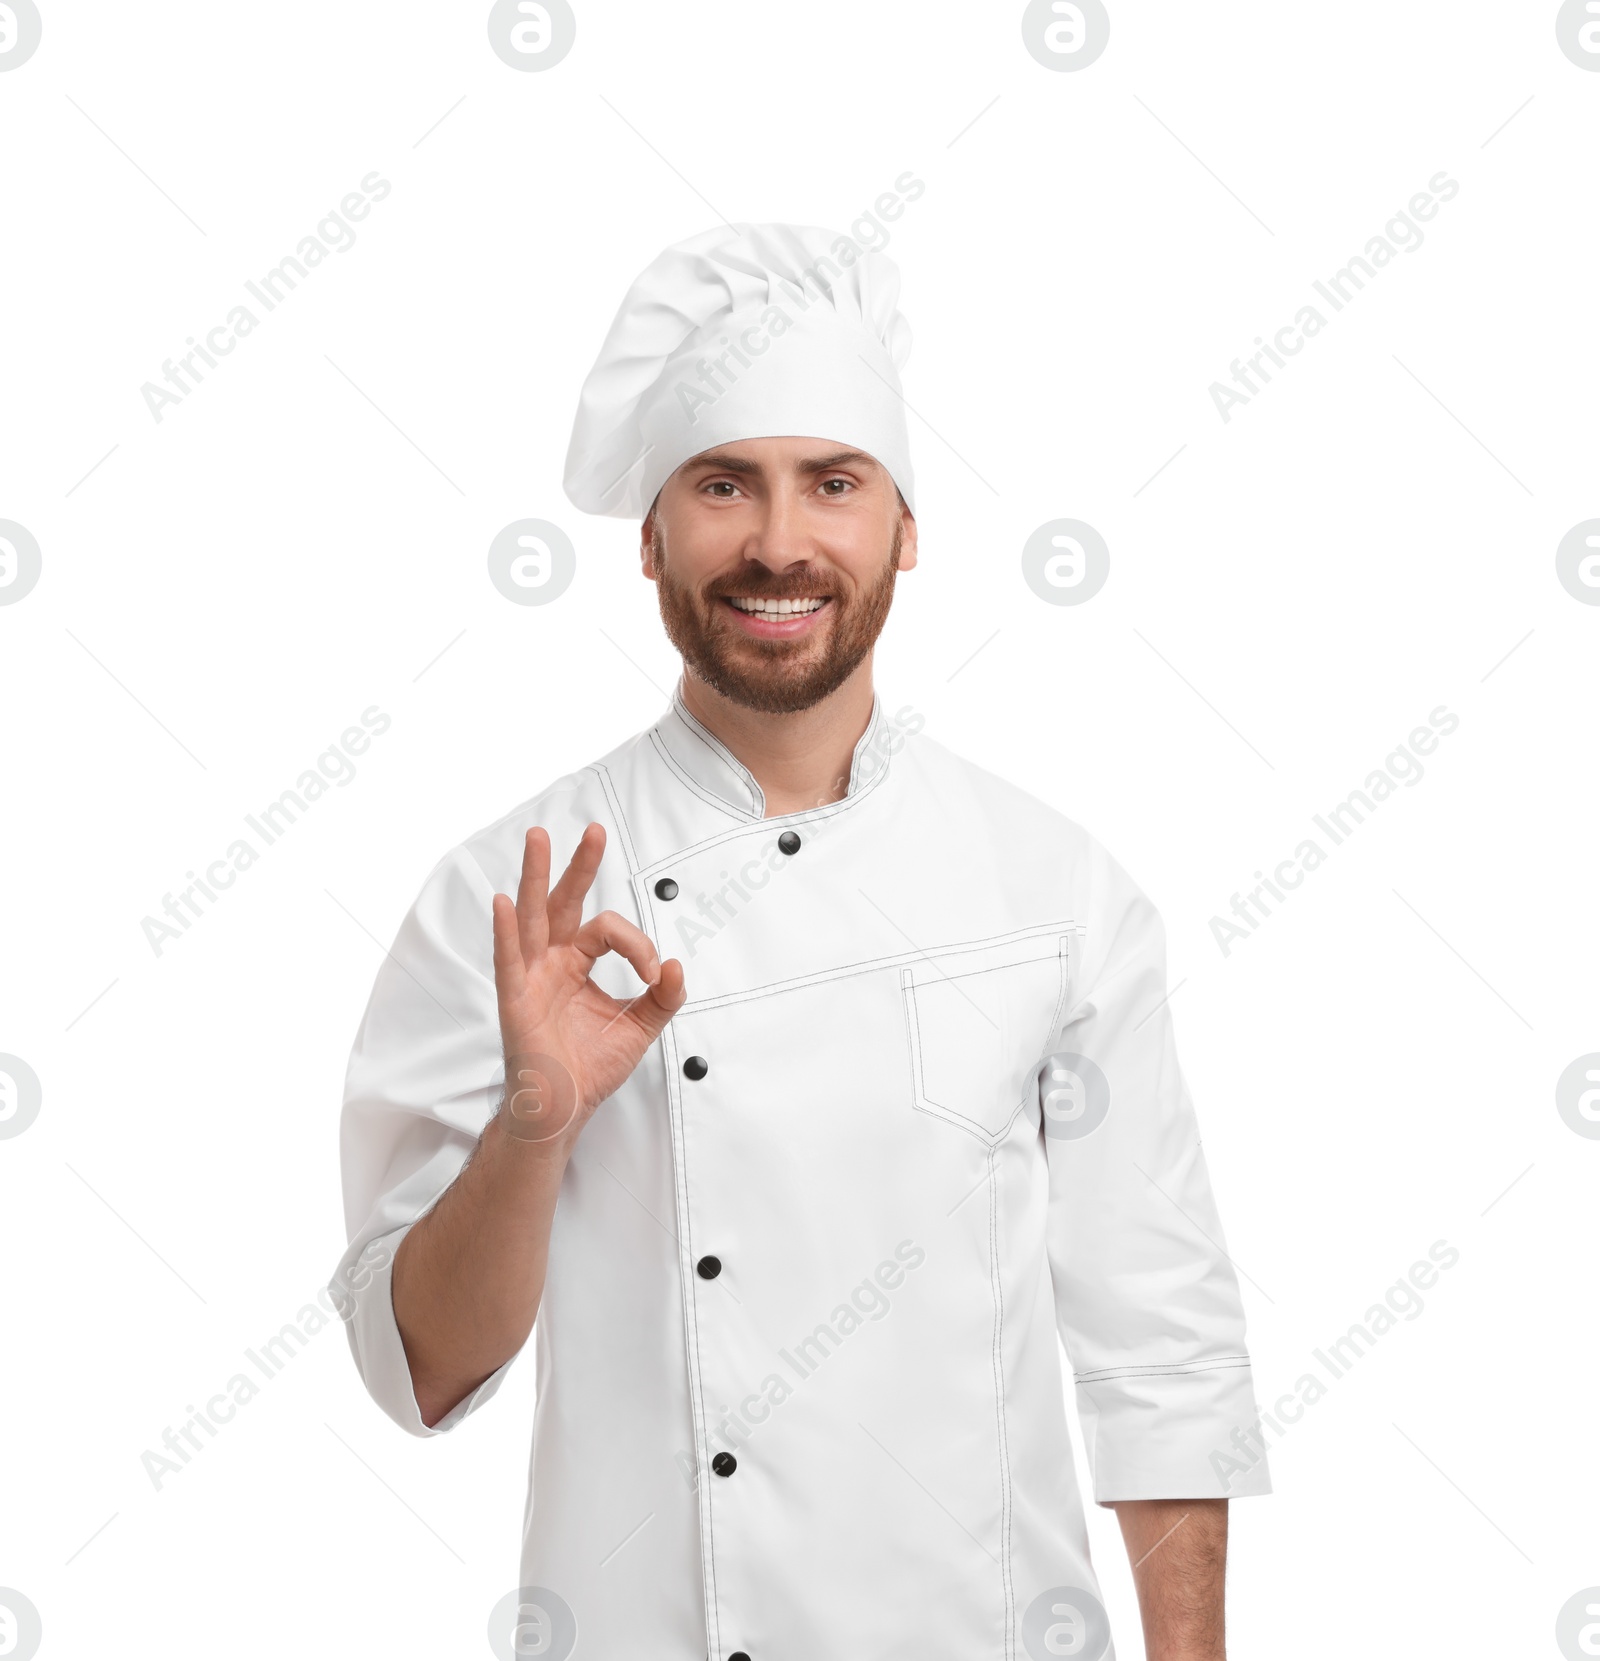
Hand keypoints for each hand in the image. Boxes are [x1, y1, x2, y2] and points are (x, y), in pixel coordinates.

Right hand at [491, 822, 685, 1150]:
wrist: (564, 1108)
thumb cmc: (590, 1068)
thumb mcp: (639, 1027)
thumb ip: (663, 997)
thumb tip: (678, 966)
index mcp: (577, 963)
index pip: (607, 930)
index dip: (638, 945)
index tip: (655, 973)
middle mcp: (551, 962)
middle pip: (564, 902)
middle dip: (579, 865)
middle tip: (595, 830)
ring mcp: (530, 977)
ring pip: (533, 917)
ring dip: (535, 876)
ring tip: (537, 838)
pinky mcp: (515, 1000)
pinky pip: (509, 959)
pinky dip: (506, 931)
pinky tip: (503, 902)